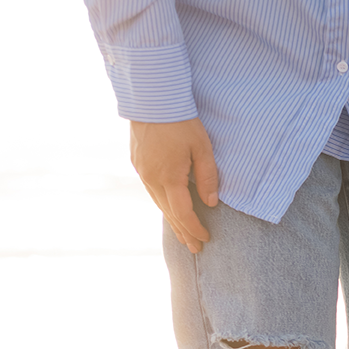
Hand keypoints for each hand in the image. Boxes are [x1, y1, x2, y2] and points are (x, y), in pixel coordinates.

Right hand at [130, 118, 219, 252]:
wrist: (151, 99)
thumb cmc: (181, 122)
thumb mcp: (202, 149)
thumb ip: (208, 177)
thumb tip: (211, 203)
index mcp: (168, 178)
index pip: (183, 213)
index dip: (195, 228)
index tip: (206, 239)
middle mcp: (151, 179)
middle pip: (169, 213)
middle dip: (183, 232)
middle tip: (195, 248)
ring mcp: (141, 171)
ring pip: (158, 203)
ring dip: (172, 220)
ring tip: (183, 235)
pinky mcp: (137, 163)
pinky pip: (151, 191)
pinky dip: (163, 204)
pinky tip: (169, 208)